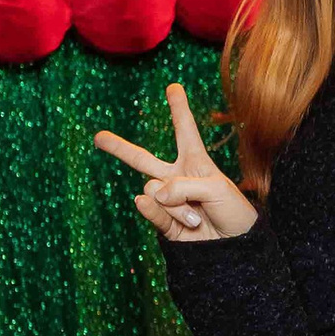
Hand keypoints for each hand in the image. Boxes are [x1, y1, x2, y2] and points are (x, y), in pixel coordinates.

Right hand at [94, 83, 257, 241]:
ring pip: (153, 190)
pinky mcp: (163, 223)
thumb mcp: (216, 189)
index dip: (179, 109)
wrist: (236, 248)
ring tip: (197, 218)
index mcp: (196, 163)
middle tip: (98, 137)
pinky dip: (158, 213)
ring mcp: (168, 201)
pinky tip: (162, 212)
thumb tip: (149, 194)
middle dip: (119, 148)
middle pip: (142, 159)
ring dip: (177, 206)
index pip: (185, 132)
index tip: (173, 86)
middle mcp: (178, 179)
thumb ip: (182, 186)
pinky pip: (150, 210)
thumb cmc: (233, 213)